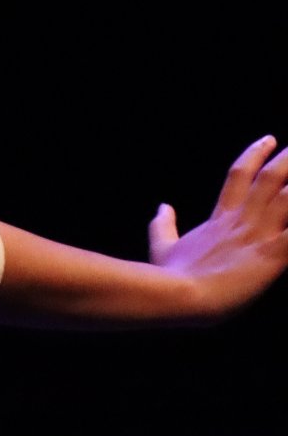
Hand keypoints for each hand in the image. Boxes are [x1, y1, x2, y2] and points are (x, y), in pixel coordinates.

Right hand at [145, 134, 287, 320]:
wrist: (176, 296)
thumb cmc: (167, 276)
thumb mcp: (162, 247)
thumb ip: (163, 225)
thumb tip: (163, 207)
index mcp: (220, 218)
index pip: (240, 175)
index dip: (255, 154)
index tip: (270, 139)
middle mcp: (243, 221)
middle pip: (271, 178)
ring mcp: (258, 236)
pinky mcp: (272, 257)